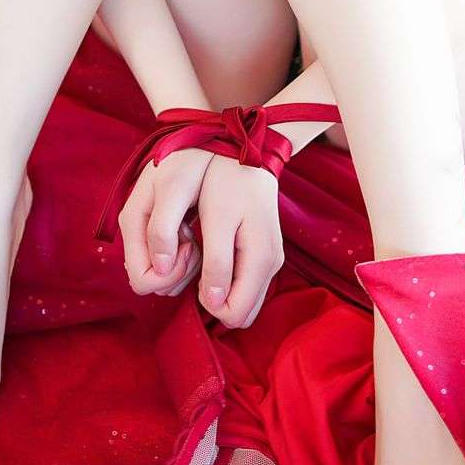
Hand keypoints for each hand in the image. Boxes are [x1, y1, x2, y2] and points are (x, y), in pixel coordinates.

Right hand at [117, 146, 212, 296]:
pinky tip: (197, 235)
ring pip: (162, 276)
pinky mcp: (163, 233)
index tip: (192, 246)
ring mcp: (147, 234)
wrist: (199, 138)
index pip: (142, 279)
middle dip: (177, 273)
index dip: (168, 275)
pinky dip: (187, 257)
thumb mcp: (175, 189)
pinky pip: (171, 264)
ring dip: (184, 266)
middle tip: (196, 242)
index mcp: (132, 223)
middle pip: (152, 282)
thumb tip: (158, 270)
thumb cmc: (187, 160)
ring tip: (196, 235)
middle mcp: (136, 233)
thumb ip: (162, 230)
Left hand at [194, 155, 283, 328]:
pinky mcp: (265, 250)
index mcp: (262, 260)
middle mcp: (271, 265)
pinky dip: (224, 275)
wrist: (247, 149)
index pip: (235, 315)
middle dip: (212, 298)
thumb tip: (215, 303)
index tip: (193, 271)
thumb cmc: (227, 181)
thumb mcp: (218, 219)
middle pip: (240, 313)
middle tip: (195, 263)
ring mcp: (270, 258)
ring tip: (202, 251)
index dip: (207, 301)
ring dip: (217, 286)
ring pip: (241, 298)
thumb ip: (217, 263)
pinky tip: (211, 248)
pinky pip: (243, 281)